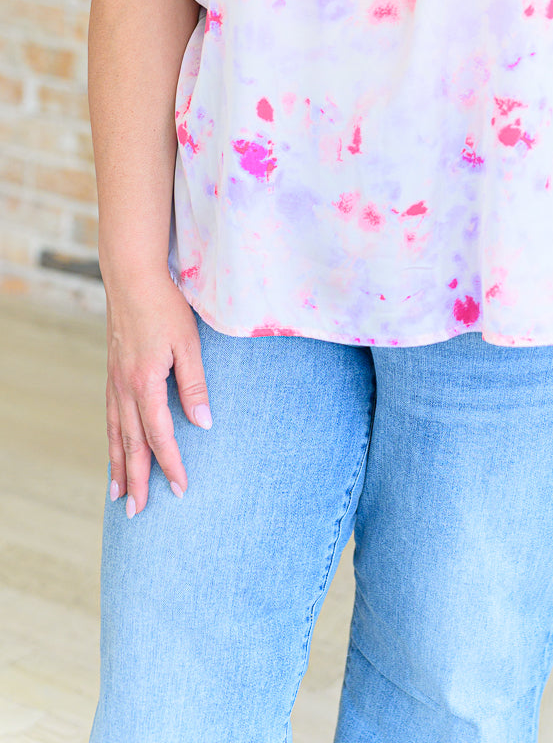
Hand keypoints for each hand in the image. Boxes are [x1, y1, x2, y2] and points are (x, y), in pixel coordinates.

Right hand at [104, 274, 211, 517]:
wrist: (131, 279)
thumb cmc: (165, 306)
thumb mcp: (188, 342)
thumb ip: (194, 384)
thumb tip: (203, 423)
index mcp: (145, 383)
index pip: (159, 434)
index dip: (170, 464)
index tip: (181, 488)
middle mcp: (125, 388)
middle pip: (130, 444)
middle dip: (137, 480)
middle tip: (138, 513)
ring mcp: (115, 382)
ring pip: (115, 434)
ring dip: (118, 467)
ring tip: (120, 495)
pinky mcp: (113, 374)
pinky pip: (110, 418)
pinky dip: (111, 442)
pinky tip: (114, 452)